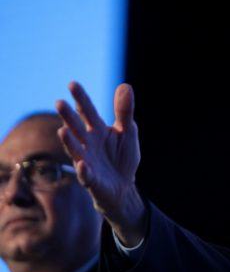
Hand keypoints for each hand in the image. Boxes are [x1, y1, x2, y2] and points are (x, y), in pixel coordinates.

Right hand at [56, 82, 145, 246]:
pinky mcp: (91, 179)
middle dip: (68, 117)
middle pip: (76, 128)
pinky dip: (83, 171)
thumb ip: (124, 111)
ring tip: (62, 131)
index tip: (72, 84)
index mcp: (97, 130)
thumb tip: (125, 86)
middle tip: (60, 103)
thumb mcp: (127, 133)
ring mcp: (87, 160)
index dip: (81, 98)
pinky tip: (83, 165)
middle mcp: (87, 143)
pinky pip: (86, 175)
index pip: (87, 111)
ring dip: (69, 142)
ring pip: (75, 150)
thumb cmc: (122, 158)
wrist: (123, 187)